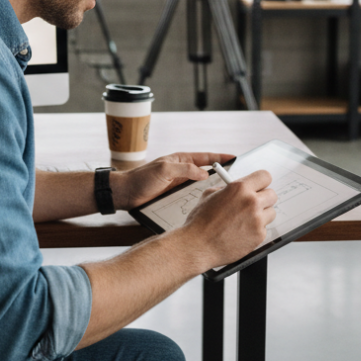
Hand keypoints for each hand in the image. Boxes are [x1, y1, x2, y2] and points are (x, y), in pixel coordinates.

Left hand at [112, 152, 232, 210]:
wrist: (125, 193)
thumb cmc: (141, 178)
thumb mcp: (164, 170)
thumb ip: (185, 169)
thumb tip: (204, 173)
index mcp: (180, 159)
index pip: (205, 156)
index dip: (220, 157)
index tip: (235, 158)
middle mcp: (181, 170)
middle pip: (206, 170)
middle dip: (220, 173)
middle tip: (234, 178)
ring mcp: (178, 183)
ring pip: (200, 184)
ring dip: (211, 188)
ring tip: (225, 192)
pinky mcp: (174, 195)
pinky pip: (192, 194)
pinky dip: (201, 197)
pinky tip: (208, 203)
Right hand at [179, 169, 276, 271]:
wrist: (197, 245)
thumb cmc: (200, 222)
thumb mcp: (209, 195)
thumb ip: (227, 188)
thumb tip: (235, 187)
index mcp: (239, 188)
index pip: (264, 176)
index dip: (261, 182)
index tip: (259, 186)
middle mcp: (251, 202)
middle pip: (272, 195)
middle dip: (263, 199)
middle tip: (253, 204)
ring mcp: (257, 220)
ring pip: (271, 212)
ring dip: (261, 215)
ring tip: (245, 220)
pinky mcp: (259, 236)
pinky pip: (264, 229)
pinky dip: (256, 230)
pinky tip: (242, 232)